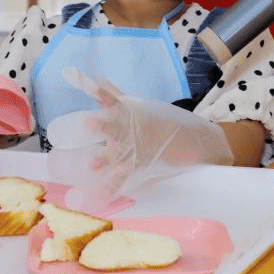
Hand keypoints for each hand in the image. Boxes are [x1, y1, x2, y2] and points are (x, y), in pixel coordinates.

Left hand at [46, 68, 232, 212]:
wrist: (186, 138)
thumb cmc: (155, 119)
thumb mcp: (136, 104)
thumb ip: (114, 94)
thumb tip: (94, 78)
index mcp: (129, 111)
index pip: (113, 100)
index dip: (102, 93)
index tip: (90, 85)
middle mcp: (132, 128)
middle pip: (115, 126)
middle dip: (102, 126)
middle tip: (87, 123)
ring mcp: (137, 146)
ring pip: (119, 153)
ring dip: (106, 158)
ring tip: (92, 165)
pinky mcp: (141, 162)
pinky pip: (125, 175)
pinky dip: (114, 185)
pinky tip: (103, 194)